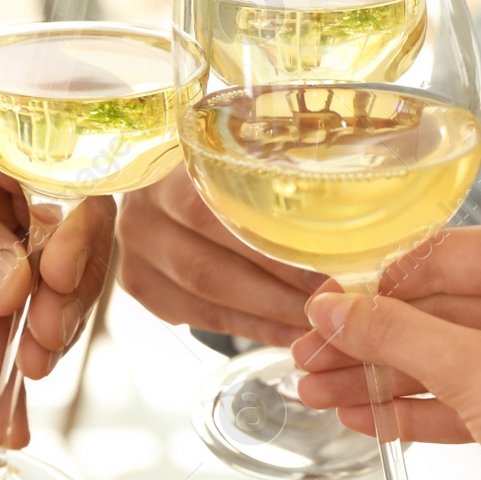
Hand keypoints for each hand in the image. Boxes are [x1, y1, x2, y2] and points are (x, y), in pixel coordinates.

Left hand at [0, 55, 114, 441]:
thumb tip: (14, 287)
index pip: (60, 162)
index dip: (74, 221)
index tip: (54, 275)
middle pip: (63, 230)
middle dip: (63, 290)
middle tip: (42, 340)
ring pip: (38, 283)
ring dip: (39, 332)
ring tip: (29, 374)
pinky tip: (5, 416)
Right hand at [116, 165, 317, 346]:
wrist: (158, 172)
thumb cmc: (213, 159)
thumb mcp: (237, 148)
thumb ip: (274, 168)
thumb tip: (344, 206)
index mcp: (166, 173)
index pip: (222, 218)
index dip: (279, 249)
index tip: (331, 265)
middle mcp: (142, 217)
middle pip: (213, 270)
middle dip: (280, 293)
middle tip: (331, 303)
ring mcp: (136, 256)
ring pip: (207, 300)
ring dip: (268, 317)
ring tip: (316, 324)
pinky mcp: (142, 286)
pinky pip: (201, 317)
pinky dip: (249, 328)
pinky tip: (285, 331)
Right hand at [290, 230, 480, 479]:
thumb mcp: (472, 373)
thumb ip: (394, 334)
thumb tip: (333, 308)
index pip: (439, 257)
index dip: (372, 288)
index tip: (323, 310)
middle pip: (438, 308)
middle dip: (370, 341)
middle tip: (310, 358)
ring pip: (449, 353)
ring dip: (385, 376)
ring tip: (321, 394)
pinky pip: (470, 389)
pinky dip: (422, 405)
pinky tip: (368, 419)